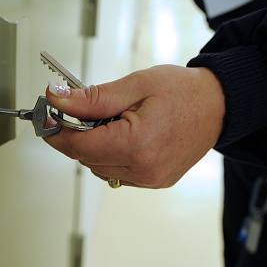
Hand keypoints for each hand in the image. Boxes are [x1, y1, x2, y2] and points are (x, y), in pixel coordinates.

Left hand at [43, 65, 224, 188]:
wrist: (218, 104)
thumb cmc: (183, 91)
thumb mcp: (135, 85)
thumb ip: (93, 97)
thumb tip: (58, 100)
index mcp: (137, 145)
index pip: (79, 145)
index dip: (58, 129)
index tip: (48, 114)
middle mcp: (143, 169)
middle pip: (86, 158)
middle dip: (78, 133)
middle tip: (83, 108)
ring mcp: (150, 179)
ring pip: (99, 167)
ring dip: (95, 145)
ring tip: (115, 120)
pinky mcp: (155, 181)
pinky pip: (117, 173)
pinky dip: (112, 154)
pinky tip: (125, 134)